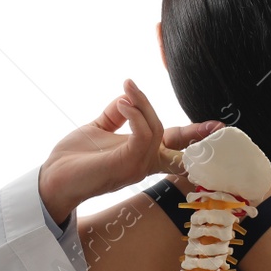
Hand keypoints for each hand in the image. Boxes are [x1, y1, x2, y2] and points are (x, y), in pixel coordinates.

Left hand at [38, 78, 223, 224]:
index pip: (173, 145)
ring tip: (126, 91)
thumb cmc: (74, 159)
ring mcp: (136, 166)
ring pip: (157, 130)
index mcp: (140, 155)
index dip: (195, 135)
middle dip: (196, 132)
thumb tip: (128, 96)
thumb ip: (116, 114)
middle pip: (176, 142)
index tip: (218, 127)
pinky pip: (144, 136)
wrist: (52, 179)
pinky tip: (123, 102)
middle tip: (212, 122)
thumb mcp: (98, 129)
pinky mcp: (125, 165)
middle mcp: (143, 163)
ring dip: (143, 104)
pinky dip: (136, 114)